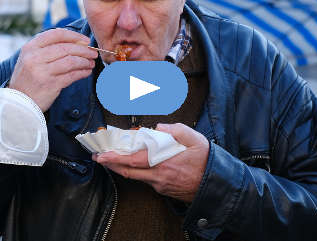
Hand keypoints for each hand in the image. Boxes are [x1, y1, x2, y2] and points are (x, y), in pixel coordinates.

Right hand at [9, 29, 97, 111]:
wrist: (18, 102)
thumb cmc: (28, 79)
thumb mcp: (30, 59)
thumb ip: (47, 49)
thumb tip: (76, 43)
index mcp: (30, 47)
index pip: (56, 35)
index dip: (74, 36)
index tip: (85, 40)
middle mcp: (35, 58)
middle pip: (66, 48)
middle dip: (84, 50)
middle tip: (93, 52)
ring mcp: (42, 71)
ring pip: (71, 61)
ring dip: (85, 61)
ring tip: (91, 63)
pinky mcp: (50, 85)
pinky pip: (72, 75)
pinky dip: (82, 72)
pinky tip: (87, 72)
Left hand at [92, 123, 209, 201]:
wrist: (217, 183)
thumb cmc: (207, 161)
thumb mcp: (194, 138)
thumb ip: (175, 130)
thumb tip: (158, 128)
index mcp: (164, 163)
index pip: (132, 161)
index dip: (115, 158)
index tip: (102, 155)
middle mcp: (159, 176)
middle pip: (128, 172)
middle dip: (111, 164)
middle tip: (99, 157)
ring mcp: (160, 185)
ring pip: (135, 176)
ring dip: (122, 167)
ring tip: (111, 158)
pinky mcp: (163, 189)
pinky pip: (146, 179)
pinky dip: (136, 171)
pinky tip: (133, 163)